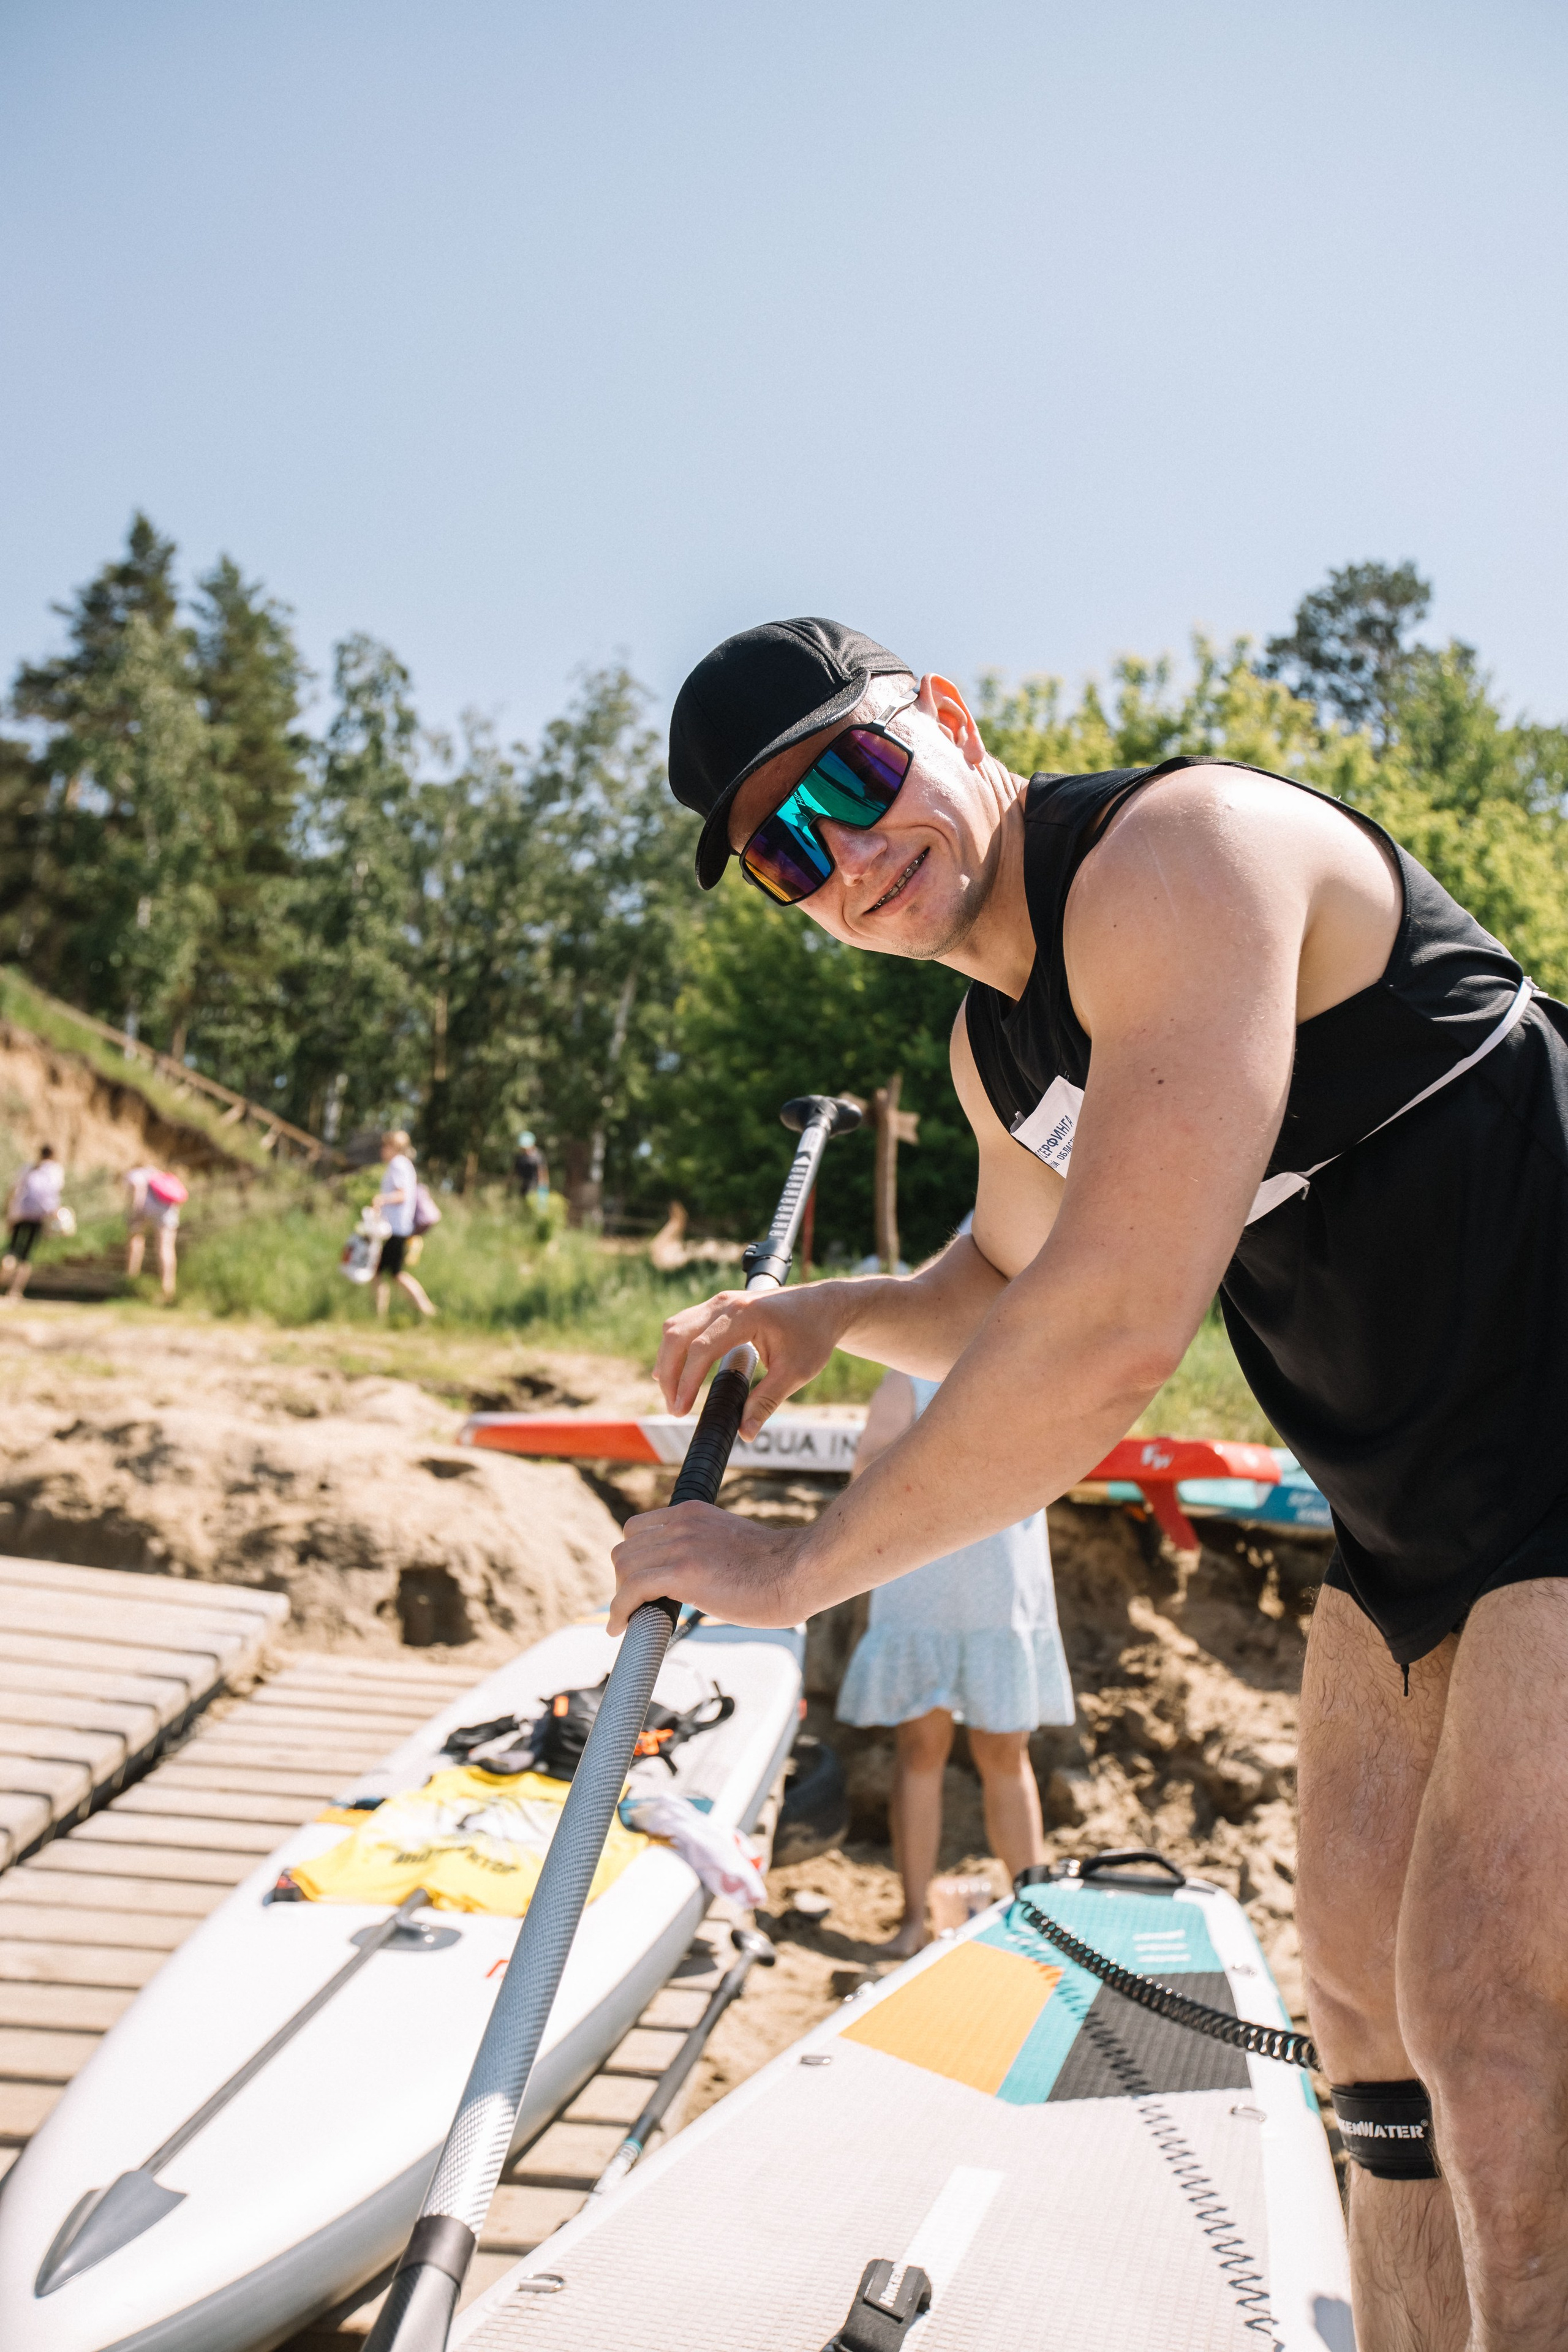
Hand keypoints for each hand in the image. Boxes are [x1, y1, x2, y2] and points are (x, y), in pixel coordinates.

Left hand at [608, 1503, 806, 1633]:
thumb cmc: (778, 1567)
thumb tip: (697, 1581)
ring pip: (624, 1567)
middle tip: (634, 1606)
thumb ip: (706, 1551)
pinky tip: (619, 1628)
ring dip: (620, 1596)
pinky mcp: (682, 1572)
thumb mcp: (731, 1545)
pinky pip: (632, 1589)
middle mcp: (681, 1524)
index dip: (634, 1558)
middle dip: (624, 1579)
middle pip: (626, 1547)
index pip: (639, 1527)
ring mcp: (680, 1546)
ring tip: (627, 1619)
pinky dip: (619, 1610)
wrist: (799, 1571)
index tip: (637, 1583)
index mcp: (693, 1513)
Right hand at [656, 1280, 851, 1436]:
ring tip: (674, 1395)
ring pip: (675, 1327)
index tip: (681, 1410)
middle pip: (677, 1334)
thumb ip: (767, 1401)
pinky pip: (684, 1324)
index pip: (702, 1348)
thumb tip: (745, 1433)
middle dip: (670, 1373)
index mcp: (746, 1315)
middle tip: (675, 1408)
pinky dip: (676, 1349)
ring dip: (668, 1361)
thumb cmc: (813, 1335)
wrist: (823, 1306)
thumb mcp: (796, 1373)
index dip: (687, 1381)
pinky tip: (678, 1373)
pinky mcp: (718, 1306)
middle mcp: (726, 1303)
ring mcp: (719, 1302)